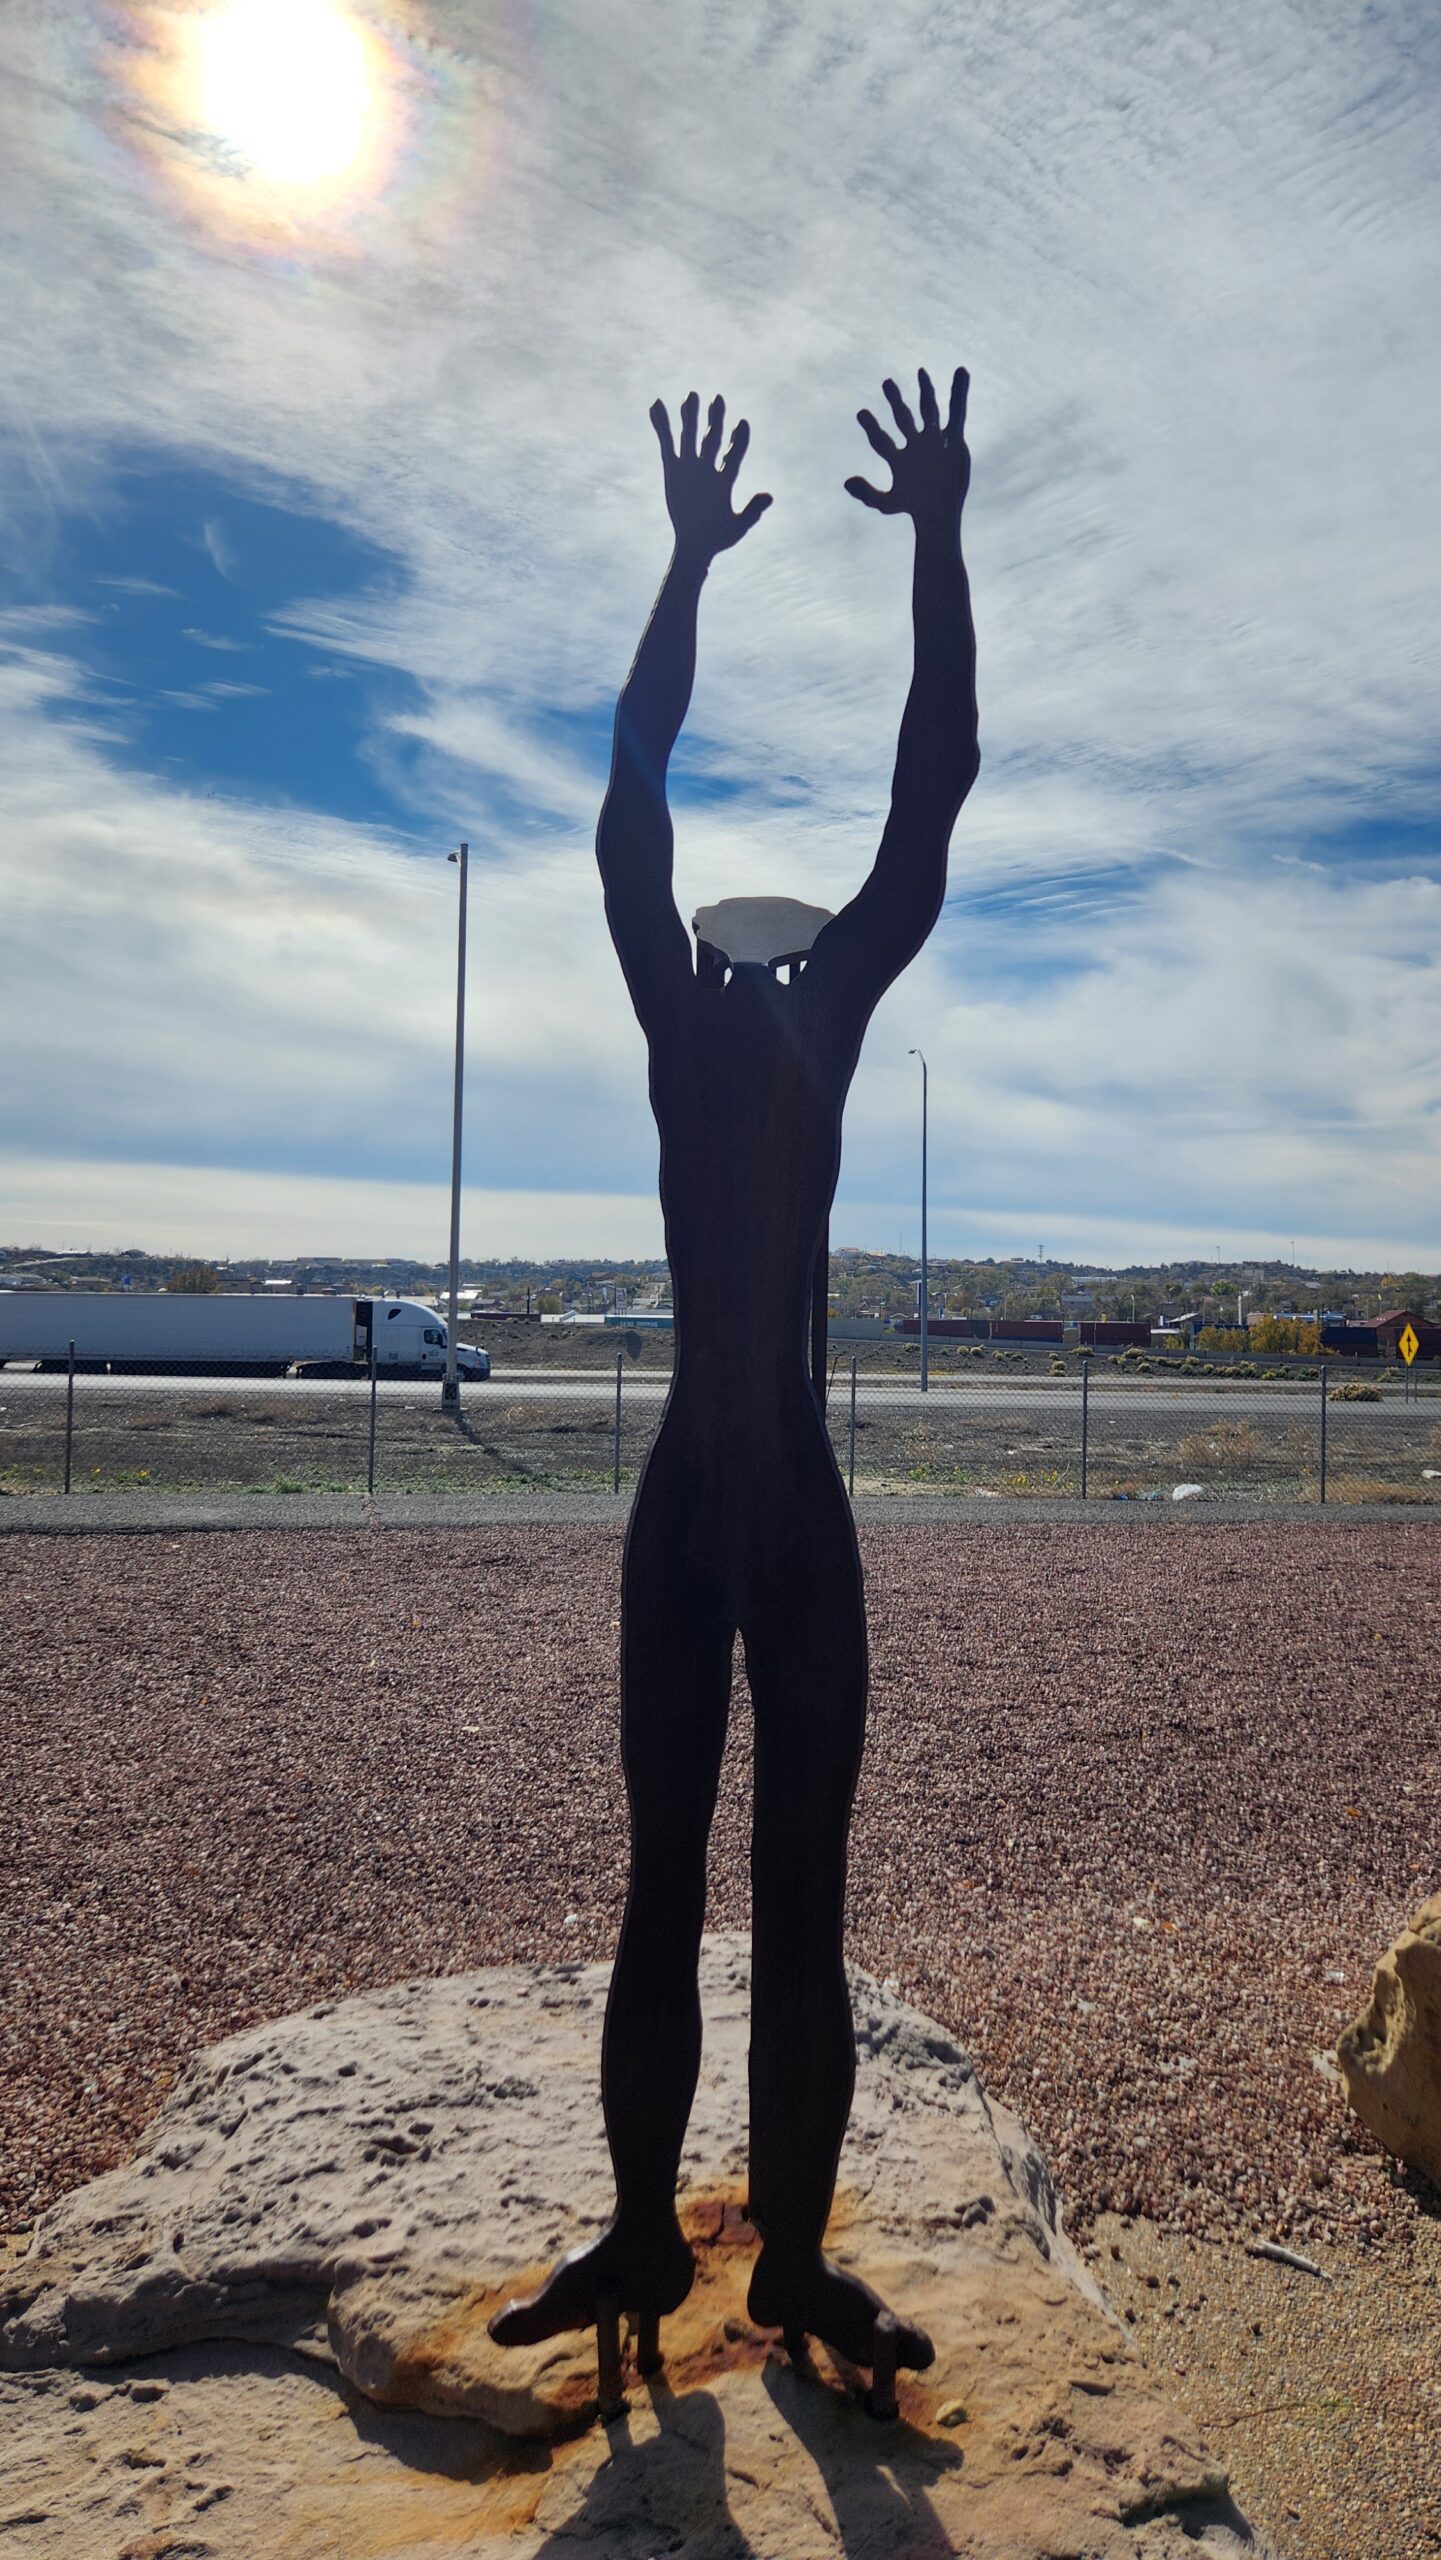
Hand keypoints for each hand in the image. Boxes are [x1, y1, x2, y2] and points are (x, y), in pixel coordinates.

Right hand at [651, 392, 771, 562]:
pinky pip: (666, 443)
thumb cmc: (719, 539)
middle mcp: (708, 469)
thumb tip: (769, 496)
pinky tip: (657, 405)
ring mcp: (689, 468)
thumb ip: (753, 511)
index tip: (742, 424)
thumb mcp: (739, 526)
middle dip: (715, 419)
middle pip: (713, 439)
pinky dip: (662, 425)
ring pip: (690, 436)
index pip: (734, 453)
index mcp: (725, 480)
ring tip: (692, 396)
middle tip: (718, 398)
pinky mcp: (672, 470)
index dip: (739, 439)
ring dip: (690, 417)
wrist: (695, 547)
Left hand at [846, 368, 969, 529]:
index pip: (881, 440)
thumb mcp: (887, 504)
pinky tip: (961, 372)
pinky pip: (957, 412)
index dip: (872, 428)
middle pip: (903, 418)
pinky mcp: (954, 440)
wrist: (941, 512)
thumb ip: (868, 495)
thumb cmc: (913, 508)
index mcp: (898, 459)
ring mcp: (934, 441)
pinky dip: (959, 393)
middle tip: (886, 383)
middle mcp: (915, 445)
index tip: (861, 413)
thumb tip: (846, 482)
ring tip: (920, 372)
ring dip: (926, 391)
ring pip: (929, 411)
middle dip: (895, 401)